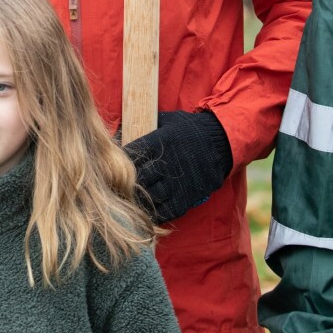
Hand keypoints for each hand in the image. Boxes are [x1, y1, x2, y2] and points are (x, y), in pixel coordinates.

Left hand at [125, 110, 232, 224]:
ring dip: (138, 199)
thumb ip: (144, 124)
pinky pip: (166, 211)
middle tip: (115, 186)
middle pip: (137, 179)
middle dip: (125, 182)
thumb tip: (117, 130)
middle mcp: (166, 165)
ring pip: (149, 197)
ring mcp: (177, 183)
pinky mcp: (187, 197)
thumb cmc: (190, 128)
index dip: (118, 162)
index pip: (130, 155)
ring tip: (129, 200)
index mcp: (158, 143)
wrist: (222, 143)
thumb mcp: (167, 120)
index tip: (110, 164)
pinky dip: (154, 213)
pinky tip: (147, 209)